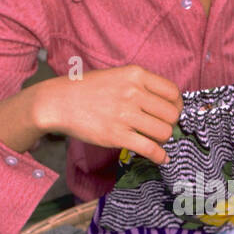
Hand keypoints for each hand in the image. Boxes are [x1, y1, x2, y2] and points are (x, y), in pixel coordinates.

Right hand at [39, 65, 182, 164]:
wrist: (58, 102)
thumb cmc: (86, 90)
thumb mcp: (116, 76)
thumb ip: (139, 86)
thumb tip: (164, 104)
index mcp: (135, 75)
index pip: (173, 92)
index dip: (176, 106)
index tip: (170, 113)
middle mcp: (133, 93)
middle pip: (172, 114)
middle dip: (170, 124)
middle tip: (160, 129)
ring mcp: (125, 114)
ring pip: (164, 132)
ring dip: (163, 140)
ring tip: (155, 141)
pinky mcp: (116, 135)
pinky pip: (150, 149)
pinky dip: (160, 156)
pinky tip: (161, 158)